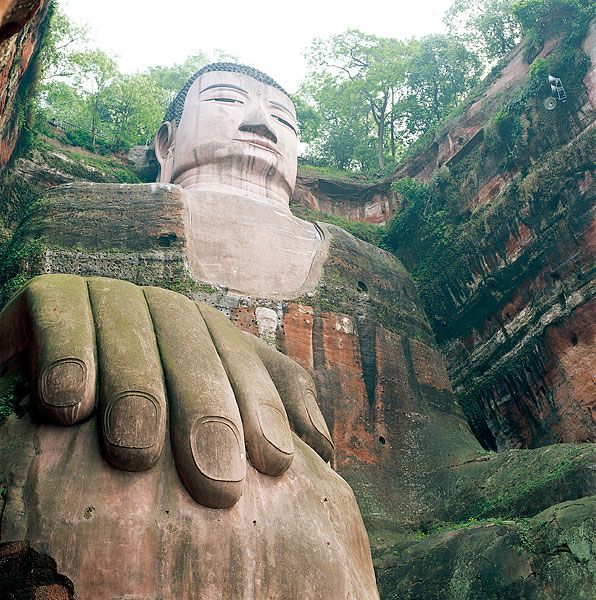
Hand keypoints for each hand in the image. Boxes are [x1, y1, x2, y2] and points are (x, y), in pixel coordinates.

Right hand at [0, 274, 332, 508]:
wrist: (53, 383)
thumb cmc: (138, 417)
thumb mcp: (204, 419)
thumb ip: (266, 419)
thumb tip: (321, 449)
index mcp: (205, 335)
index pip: (243, 365)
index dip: (262, 409)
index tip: (274, 465)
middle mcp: (162, 312)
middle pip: (194, 349)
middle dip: (206, 411)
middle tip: (215, 483)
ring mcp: (109, 297)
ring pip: (133, 331)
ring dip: (138, 389)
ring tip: (136, 454)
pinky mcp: (52, 292)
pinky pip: (61, 310)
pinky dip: (67, 353)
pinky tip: (68, 406)